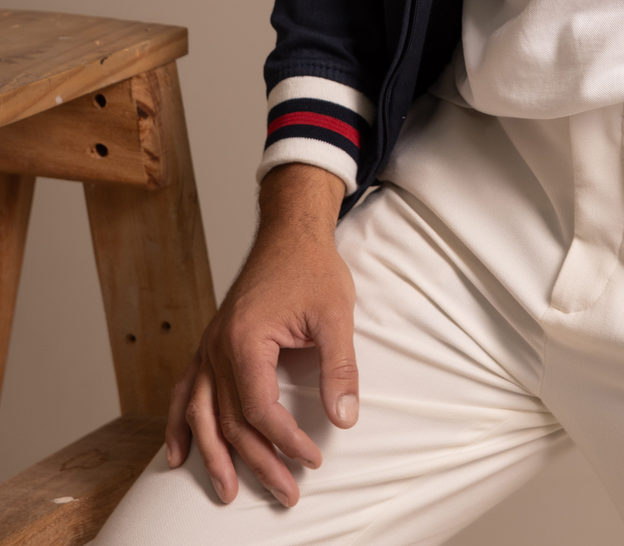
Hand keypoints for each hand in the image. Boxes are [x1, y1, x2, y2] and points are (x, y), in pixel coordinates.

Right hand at [164, 164, 356, 506]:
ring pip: (202, 413)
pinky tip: (176, 453)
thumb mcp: (335, 315)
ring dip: (213, 456)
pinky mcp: (210, 344)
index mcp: (246, 340)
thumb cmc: (312, 267)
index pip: (259, 409)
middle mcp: (218, 347)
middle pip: (229, 420)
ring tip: (226, 492)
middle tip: (286, 493)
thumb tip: (345, 417)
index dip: (286, 440)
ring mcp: (209, 346)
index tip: (312, 458)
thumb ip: (339, 368)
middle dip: (256, 463)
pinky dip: (179, 423)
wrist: (290, 231)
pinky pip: (186, 390)